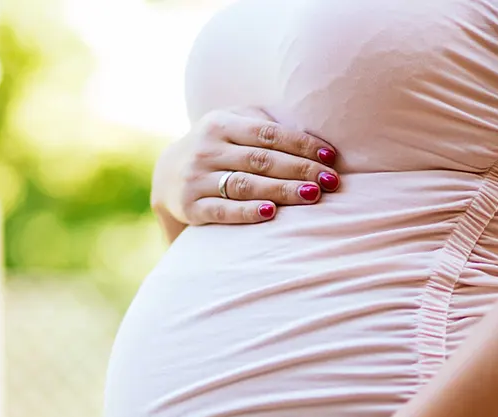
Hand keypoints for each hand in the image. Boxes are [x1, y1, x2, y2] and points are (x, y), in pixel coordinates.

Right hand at [151, 107, 339, 232]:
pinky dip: (247, 212)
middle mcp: (207, 149)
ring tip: (313, 195)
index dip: (301, 145)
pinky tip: (271, 213)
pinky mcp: (191, 206)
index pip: (268, 134)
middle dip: (300, 170)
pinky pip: (222, 210)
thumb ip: (263, 124)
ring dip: (282, 190)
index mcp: (221, 123)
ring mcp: (196, 178)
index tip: (330, 157)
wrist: (166, 175)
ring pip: (246, 184)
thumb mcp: (232, 125)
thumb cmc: (217, 148)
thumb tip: (311, 134)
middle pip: (262, 160)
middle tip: (331, 181)